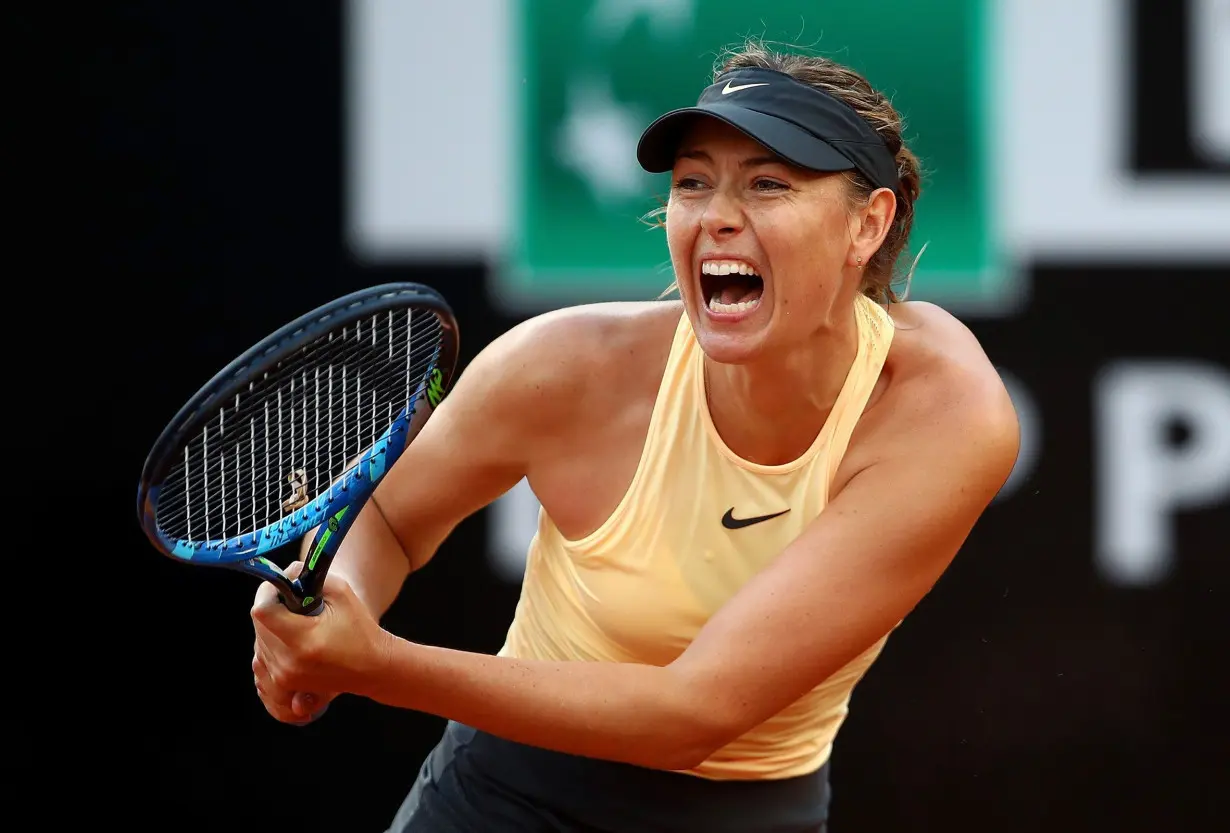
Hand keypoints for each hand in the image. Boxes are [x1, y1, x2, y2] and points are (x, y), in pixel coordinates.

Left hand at [250, 566, 389, 722]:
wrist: (371, 669)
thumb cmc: (360, 629)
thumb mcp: (341, 592)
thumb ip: (309, 577)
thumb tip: (284, 573)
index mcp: (303, 639)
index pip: (262, 611)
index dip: (268, 592)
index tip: (281, 587)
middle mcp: (288, 662)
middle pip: (259, 624)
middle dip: (272, 607)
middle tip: (294, 604)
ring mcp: (284, 676)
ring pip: (259, 640)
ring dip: (272, 626)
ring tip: (299, 624)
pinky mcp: (283, 683)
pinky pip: (263, 656)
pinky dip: (273, 643)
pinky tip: (295, 640)